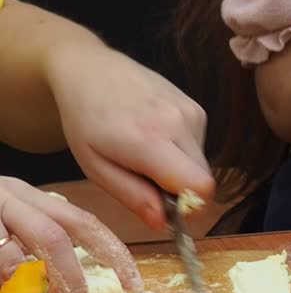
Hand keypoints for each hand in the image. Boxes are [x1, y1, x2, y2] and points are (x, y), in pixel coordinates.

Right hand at [0, 177, 141, 292]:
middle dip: (73, 281)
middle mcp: (7, 196)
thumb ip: (36, 243)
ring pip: (15, 257)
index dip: (113, 253)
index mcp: (28, 196)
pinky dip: (7, 285)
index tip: (134, 285)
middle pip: (55, 237)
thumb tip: (72, 289)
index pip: (83, 222)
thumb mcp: (9, 221)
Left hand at [43, 43, 215, 231]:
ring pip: (201, 164)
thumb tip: (163, 222)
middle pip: (203, 180)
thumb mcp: (96, 167)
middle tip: (147, 180)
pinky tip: (156, 135)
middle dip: (181, 189)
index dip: (188, 205)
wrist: (91, 70)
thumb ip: (132, 196)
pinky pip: (199, 146)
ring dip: (179, 169)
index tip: (167, 207)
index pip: (200, 186)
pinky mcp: (197, 108)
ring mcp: (191, 112)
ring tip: (146, 152)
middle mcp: (178, 123)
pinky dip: (181, 151)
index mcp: (149, 140)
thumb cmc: (85, 120)